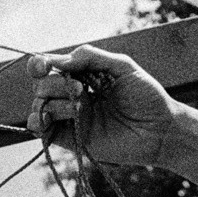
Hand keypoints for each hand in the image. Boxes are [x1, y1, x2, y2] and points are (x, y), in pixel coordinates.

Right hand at [27, 46, 177, 166]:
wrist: (160, 130)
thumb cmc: (147, 96)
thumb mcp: (123, 67)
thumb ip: (92, 57)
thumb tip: (60, 60)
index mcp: (84, 75)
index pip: (53, 66)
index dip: (41, 64)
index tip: (41, 65)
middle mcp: (74, 94)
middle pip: (43, 85)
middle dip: (53, 84)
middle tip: (80, 89)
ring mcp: (72, 117)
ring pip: (41, 106)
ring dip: (50, 102)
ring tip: (76, 105)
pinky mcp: (72, 139)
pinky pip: (43, 132)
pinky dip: (37, 123)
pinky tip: (45, 119)